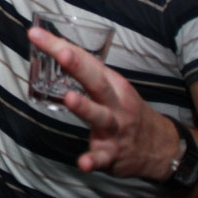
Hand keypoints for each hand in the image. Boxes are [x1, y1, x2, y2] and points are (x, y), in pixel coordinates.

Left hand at [28, 26, 179, 179]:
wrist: (161, 147)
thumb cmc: (127, 110)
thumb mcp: (114, 88)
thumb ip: (86, 73)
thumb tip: (55, 51)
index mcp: (113, 84)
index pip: (86, 61)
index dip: (60, 47)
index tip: (36, 35)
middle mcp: (116, 103)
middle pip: (96, 82)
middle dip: (78, 66)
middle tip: (61, 53)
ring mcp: (115, 129)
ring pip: (100, 117)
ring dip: (85, 107)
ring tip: (69, 98)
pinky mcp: (112, 154)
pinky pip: (101, 158)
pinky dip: (92, 160)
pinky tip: (82, 163)